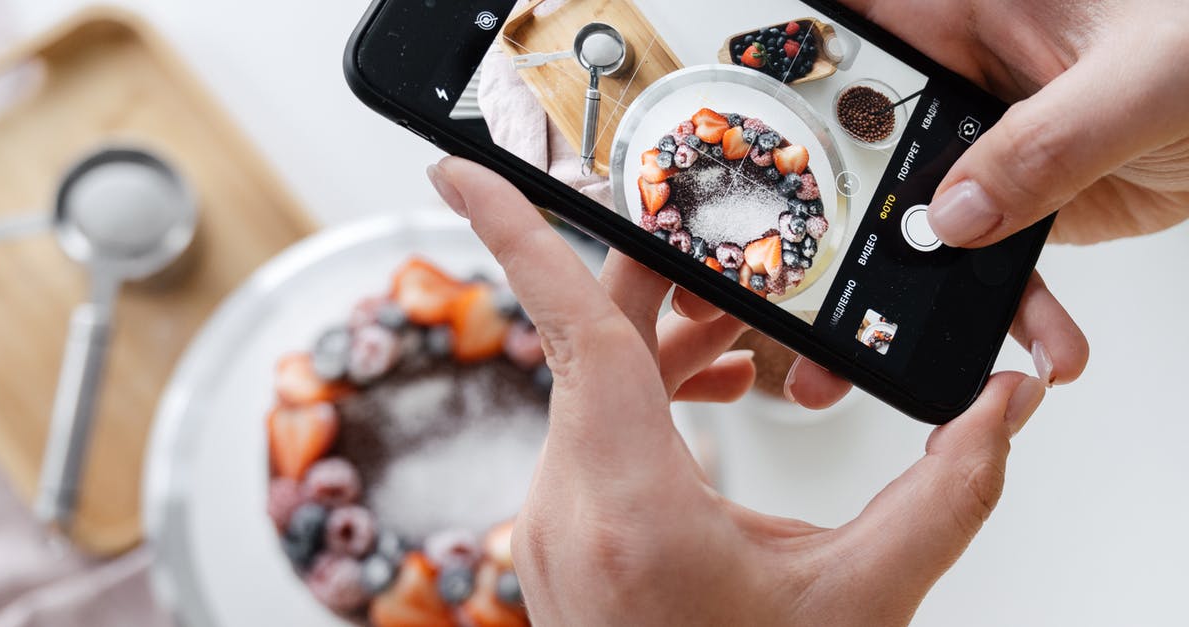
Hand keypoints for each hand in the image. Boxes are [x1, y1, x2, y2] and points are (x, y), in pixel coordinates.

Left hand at [428, 157, 1047, 625]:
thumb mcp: (863, 599)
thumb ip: (945, 495)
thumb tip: (998, 410)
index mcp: (629, 505)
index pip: (570, 329)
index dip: (515, 234)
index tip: (463, 170)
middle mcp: (565, 506)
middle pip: (596, 341)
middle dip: (672, 288)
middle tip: (739, 256)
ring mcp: (550, 523)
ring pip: (590, 385)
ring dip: (668, 347)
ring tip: (746, 352)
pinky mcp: (558, 534)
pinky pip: (588, 429)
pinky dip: (644, 397)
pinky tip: (709, 403)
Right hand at [677, 1, 1188, 403]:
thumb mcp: (1138, 83)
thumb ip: (1043, 146)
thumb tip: (954, 218)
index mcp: (966, 17)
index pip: (844, 42)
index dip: (780, 77)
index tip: (734, 133)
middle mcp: (962, 82)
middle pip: (863, 158)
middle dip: (826, 232)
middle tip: (794, 297)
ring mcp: (991, 146)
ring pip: (920, 226)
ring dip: (908, 301)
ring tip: (885, 362)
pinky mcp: (1026, 198)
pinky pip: (998, 262)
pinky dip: (1016, 314)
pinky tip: (1043, 348)